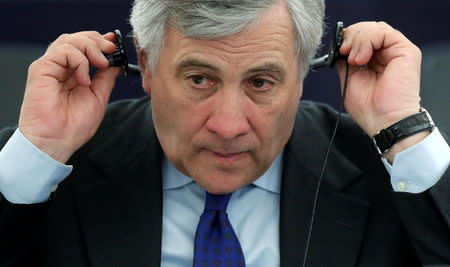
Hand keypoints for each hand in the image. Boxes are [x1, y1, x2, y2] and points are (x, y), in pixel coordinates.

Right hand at [19, 31, 120, 162]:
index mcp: (73, 73)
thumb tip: (116, 63)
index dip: (100, 41)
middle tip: (111, 49)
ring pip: (69, 40)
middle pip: (77, 39)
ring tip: (101, 64)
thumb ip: (105, 79)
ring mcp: (50, 67)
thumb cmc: (74, 126)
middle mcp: (60, 68)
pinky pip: (62, 51)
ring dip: (90, 47)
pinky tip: (84, 79)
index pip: (84, 47)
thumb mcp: (98, 98)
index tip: (115, 43)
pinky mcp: (41, 69)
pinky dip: (79, 60)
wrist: (57, 142)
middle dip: (97, 40)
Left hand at [337, 21, 421, 136]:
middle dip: (351, 37)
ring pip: (375, 29)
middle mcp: (387, 55)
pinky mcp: (406, 51)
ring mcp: (397, 52)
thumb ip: (346, 62)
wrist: (384, 122)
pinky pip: (384, 33)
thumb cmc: (370, 109)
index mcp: (375, 61)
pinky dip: (367, 41)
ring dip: (358, 40)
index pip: (362, 38)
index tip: (338, 50)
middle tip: (343, 51)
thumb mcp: (350, 80)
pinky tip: (361, 58)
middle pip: (368, 30)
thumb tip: (339, 48)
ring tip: (353, 60)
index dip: (348, 39)